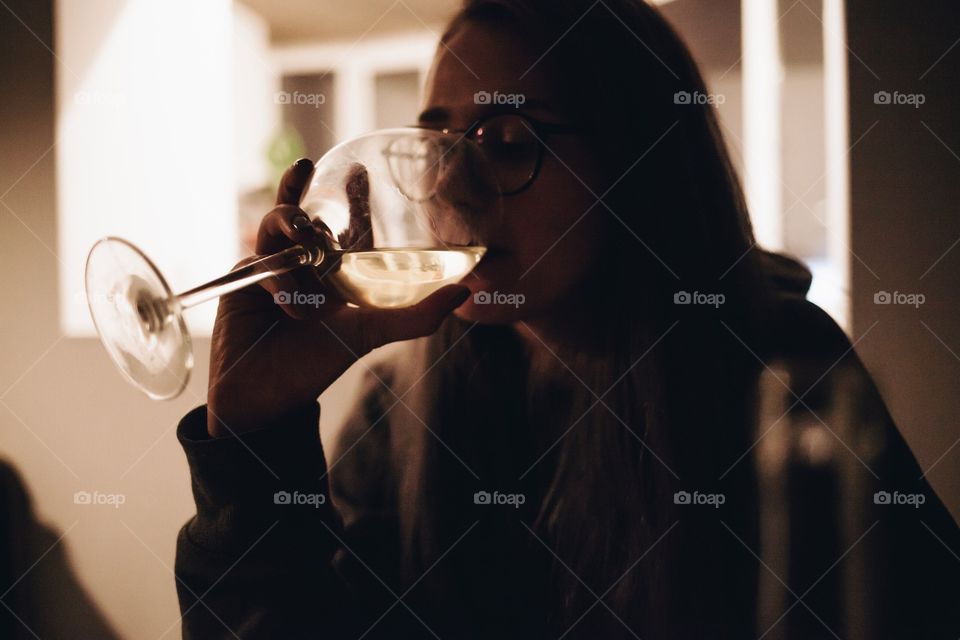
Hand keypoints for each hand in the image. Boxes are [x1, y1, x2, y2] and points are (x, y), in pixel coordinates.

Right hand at [206, 158, 469, 436]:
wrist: (266, 398)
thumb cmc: (317, 365)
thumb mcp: (371, 335)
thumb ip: (416, 317)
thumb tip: (465, 293)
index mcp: (332, 270)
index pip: (343, 223)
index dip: (352, 195)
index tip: (359, 167)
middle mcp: (301, 262)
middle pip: (301, 214)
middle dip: (304, 199)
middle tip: (316, 203)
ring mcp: (271, 268)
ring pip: (275, 227)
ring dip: (290, 224)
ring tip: (304, 235)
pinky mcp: (244, 280)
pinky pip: (262, 263)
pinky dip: (281, 280)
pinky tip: (291, 309)